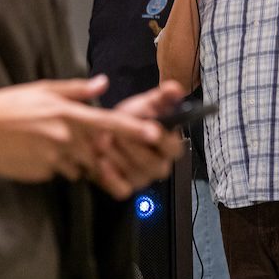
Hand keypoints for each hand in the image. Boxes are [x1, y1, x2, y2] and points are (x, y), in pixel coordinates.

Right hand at [0, 77, 176, 196]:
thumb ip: (76, 90)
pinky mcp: (42, 173)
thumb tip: (103, 84)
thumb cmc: (9, 104)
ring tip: (44, 142)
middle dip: (95, 150)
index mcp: (67, 113)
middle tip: (73, 139)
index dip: (133, 129)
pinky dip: (53, 166)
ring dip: (72, 158)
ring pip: (78, 164)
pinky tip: (33, 152)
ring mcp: (53, 157)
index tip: (154, 134)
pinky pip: (58, 172)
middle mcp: (65, 136)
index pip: (109, 122)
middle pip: (96, 150)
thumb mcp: (43, 89)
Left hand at [91, 81, 187, 199]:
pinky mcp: (126, 188)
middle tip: (116, 130)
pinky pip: (121, 189)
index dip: (163, 139)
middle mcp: (160, 166)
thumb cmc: (130, 119)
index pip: (174, 148)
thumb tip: (176, 88)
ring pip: (134, 173)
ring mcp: (143, 179)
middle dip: (132, 146)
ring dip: (117, 155)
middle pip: (152, 164)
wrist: (106, 130)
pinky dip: (110, 176)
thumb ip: (162, 97)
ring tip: (105, 139)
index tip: (150, 128)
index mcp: (170, 147)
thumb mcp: (145, 104)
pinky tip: (102, 161)